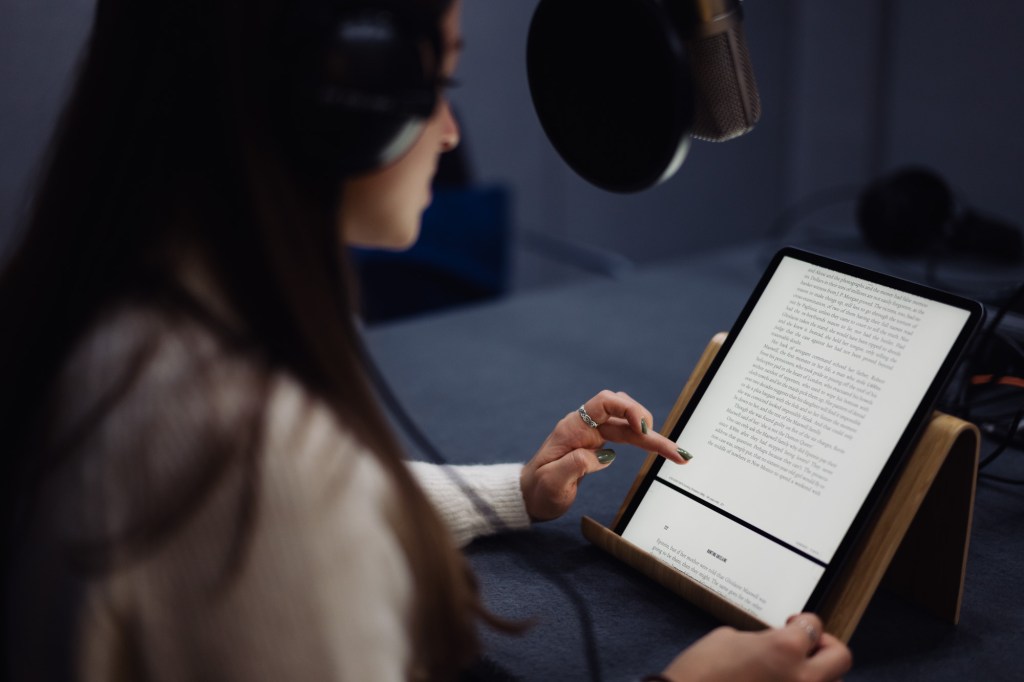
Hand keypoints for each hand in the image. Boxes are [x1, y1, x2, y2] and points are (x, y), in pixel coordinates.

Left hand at [520, 390, 685, 521]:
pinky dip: (645, 442)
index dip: (628, 409)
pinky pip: (626, 437)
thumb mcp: (553, 482)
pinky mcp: (598, 445)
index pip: (604, 402)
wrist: (529, 497)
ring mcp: (592, 434)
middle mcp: (584, 426)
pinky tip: (660, 449)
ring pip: (629, 426)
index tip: (643, 429)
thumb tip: (606, 455)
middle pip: (623, 413)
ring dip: (653, 437)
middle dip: (649, 426)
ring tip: (677, 454)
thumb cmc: (538, 490)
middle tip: (673, 451)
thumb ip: (577, 464)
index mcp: (572, 427)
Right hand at [660, 614, 851, 681]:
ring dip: (817, 676)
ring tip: (792, 673)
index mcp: (785, 649)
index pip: (814, 626)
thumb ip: (761, 640)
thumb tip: (772, 646)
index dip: (802, 621)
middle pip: (841, 657)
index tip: (794, 623)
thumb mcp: (728, 639)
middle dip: (826, 646)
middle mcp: (802, 679)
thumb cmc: (700, 674)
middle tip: (807, 646)